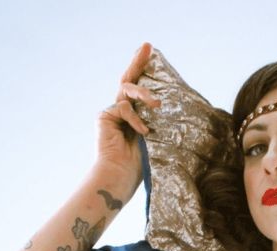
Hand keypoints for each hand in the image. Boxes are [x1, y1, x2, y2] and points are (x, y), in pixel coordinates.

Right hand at [94, 42, 160, 189]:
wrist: (120, 177)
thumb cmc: (140, 166)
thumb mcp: (156, 139)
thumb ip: (158, 120)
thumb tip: (172, 105)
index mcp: (134, 117)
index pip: (139, 90)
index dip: (144, 71)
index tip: (152, 52)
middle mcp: (121, 111)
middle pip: (129, 80)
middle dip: (138, 61)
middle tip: (148, 46)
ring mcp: (111, 112)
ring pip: (127, 91)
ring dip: (143, 93)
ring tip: (156, 104)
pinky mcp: (104, 116)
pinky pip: (124, 107)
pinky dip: (135, 118)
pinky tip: (143, 132)